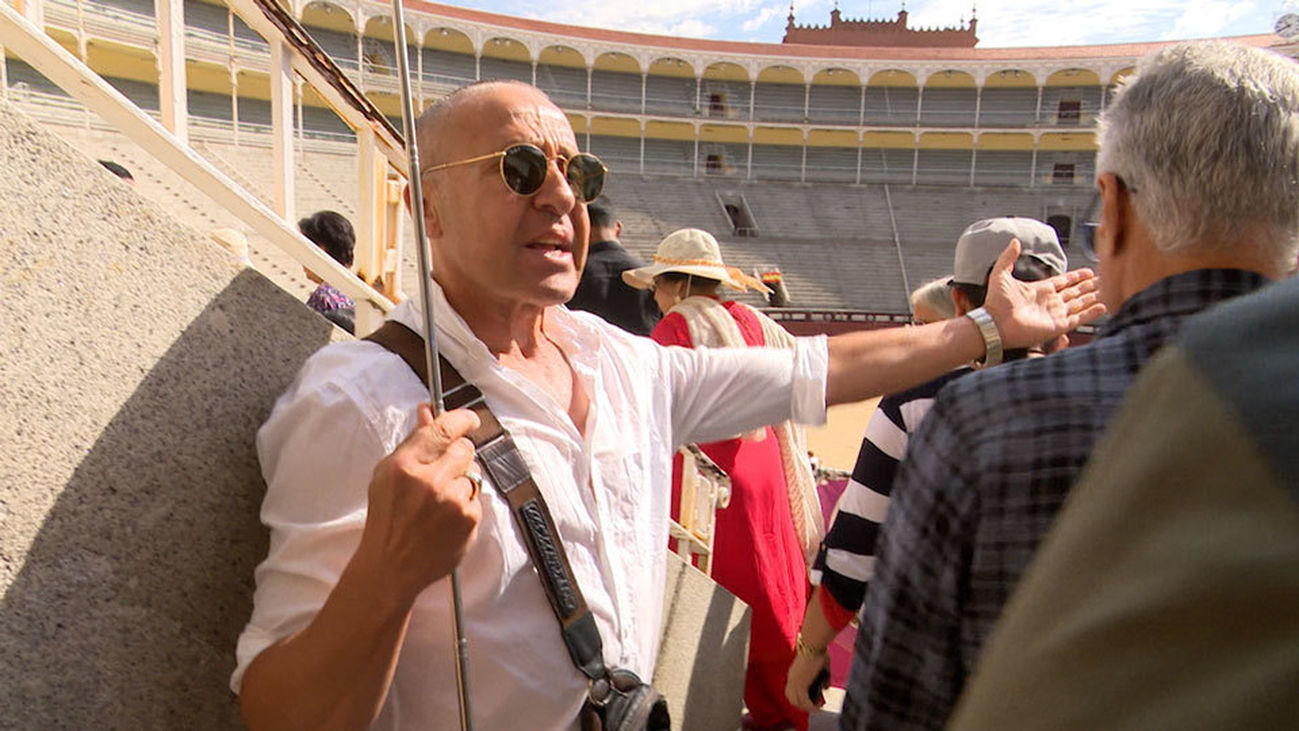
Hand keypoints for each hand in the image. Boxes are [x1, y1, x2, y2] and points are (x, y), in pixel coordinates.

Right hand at [355, 405, 483, 606]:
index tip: (469, 419)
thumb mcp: (387, 474)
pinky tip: (446, 516)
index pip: (445, 428)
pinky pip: (476, 497)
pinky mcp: (469, 519)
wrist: (391, 566)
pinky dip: (465, 503)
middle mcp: (431, 481)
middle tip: (444, 470)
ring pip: (473, 472)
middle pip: (465, 448)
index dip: (462, 419)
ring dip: (461, 481)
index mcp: (405, 465)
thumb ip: (413, 441)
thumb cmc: (386, 518)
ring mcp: (453, 501)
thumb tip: (428, 410)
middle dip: (458, 454)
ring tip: (439, 500)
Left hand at [784, 646, 829, 712]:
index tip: (807, 701)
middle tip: (813, 707)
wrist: (813, 644)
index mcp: (794, 672)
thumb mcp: (820, 667)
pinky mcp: (801, 684)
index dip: (798, 698)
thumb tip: (826, 688)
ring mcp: (794, 681)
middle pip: (792, 698)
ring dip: (807, 707)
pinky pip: (805, 701)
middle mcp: (791, 678)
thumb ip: (823, 678)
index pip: (791, 690)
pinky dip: (811, 707)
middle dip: (802, 705)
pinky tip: (818, 709)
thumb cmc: (818, 650)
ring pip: (797, 701)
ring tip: (817, 708)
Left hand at [982, 239, 1105, 349]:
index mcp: (1039, 290)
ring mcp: (1054, 314)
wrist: (995, 323)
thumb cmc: (996, 302)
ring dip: (1092, 298)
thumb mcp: (1001, 274)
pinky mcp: (1058, 326)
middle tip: (1102, 280)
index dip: (1076, 277)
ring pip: (1079, 304)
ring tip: (1106, 291)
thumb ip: (1008, 257)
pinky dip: (1091, 313)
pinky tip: (1103, 307)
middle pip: (1074, 292)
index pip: (1063, 281)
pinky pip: (1078, 318)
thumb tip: (1014, 240)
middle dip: (1088, 287)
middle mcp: (1049, 302)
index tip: (1088, 272)